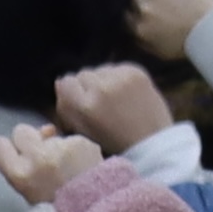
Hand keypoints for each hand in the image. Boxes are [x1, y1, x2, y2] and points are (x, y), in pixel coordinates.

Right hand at [0, 124, 101, 206]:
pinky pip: (71, 139)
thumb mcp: (28, 195)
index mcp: (19, 174)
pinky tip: (82, 165)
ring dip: (55, 146)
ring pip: (49, 135)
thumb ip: (19, 167)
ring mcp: (60, 147)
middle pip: (21, 130)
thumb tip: (29, 141)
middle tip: (41, 158)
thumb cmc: (59, 210)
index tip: (15, 154)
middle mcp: (37, 157)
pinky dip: (75, 149)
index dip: (7, 148)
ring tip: (67, 168)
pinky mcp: (81, 142)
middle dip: (30, 140)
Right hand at [54, 63, 176, 148]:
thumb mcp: (82, 132)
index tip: (81, 103)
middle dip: (87, 87)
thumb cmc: (115, 144)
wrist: (153, 144)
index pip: (65, 82)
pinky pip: (117, 67)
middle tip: (100, 103)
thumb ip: (67, 107)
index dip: (72, 93)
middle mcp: (101, 89)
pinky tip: (126, 94)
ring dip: (103, 80)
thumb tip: (59, 82)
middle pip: (82, 74)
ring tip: (114, 99)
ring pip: (100, 69)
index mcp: (85, 107)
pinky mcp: (136, 72)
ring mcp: (120, 78)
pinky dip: (118, 78)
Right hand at [127, 0, 212, 59]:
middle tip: (161, 2)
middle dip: (145, 0)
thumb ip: (142, 42)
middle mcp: (142, 10)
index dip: (136, 12)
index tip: (147, 12)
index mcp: (139, 29)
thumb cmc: (190, 44)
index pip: (126, 15)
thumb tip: (132, 33)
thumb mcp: (161, 52)